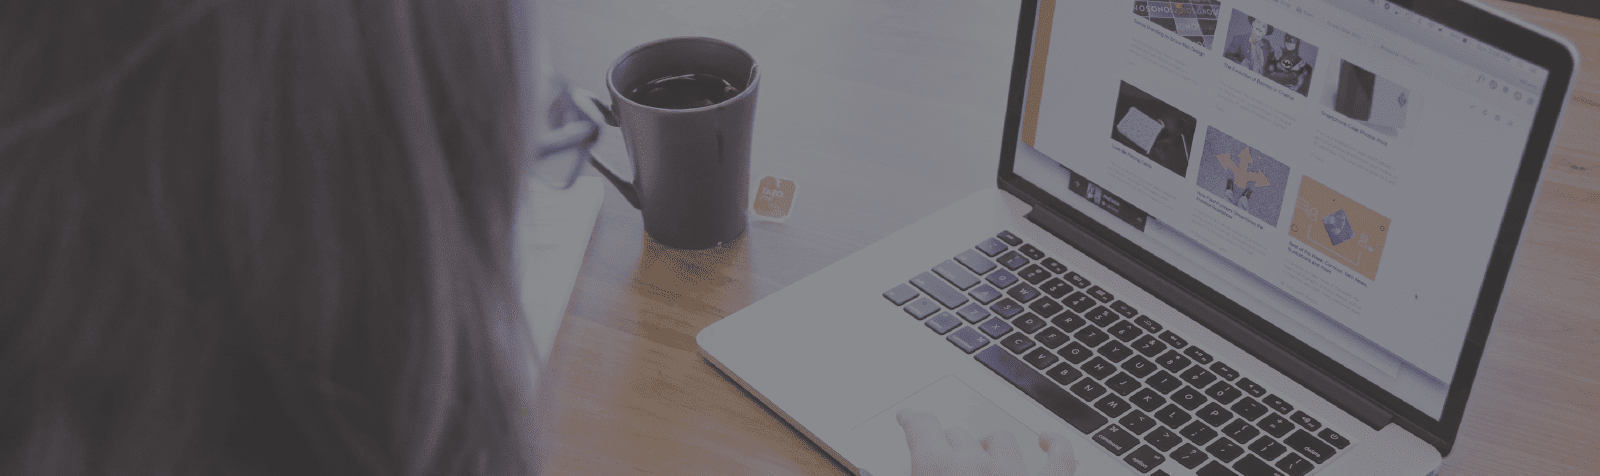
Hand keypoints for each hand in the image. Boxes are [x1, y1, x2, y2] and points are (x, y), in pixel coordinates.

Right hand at [897, 409, 1076, 475]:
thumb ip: (912, 473)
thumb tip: (888, 470)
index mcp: (935, 468)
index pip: (920, 426)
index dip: (912, 419)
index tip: (909, 417)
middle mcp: (975, 465)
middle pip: (958, 436)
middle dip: (950, 444)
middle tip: (944, 457)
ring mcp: (1015, 473)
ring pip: (1000, 440)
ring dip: (989, 446)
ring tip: (983, 456)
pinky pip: (1060, 458)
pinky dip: (1056, 446)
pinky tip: (1048, 441)